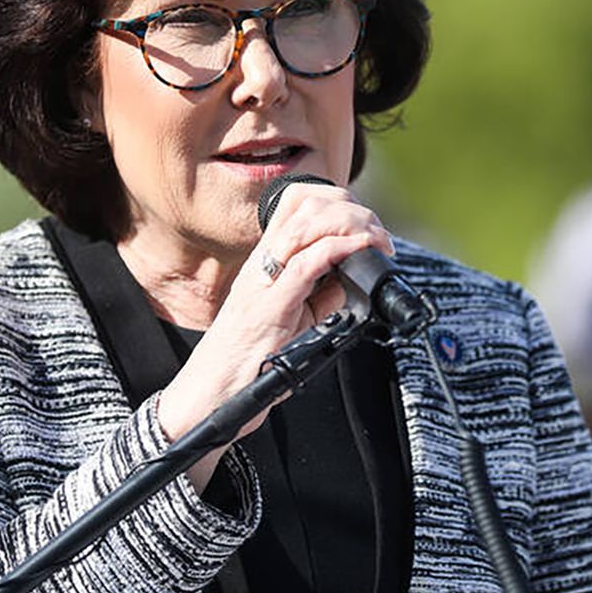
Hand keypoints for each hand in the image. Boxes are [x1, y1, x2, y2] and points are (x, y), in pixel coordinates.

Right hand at [156, 181, 391, 487]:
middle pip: (306, 205)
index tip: (364, 219)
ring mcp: (263, 282)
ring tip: (376, 239)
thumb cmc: (247, 361)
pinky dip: (339, 248)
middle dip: (351, 208)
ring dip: (351, 224)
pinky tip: (361, 248)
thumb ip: (322, 296)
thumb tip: (351, 279)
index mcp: (265, 263)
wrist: (212, 393)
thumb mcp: (294, 319)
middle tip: (378, 232)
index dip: (334, 199)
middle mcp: (262, 265)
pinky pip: (306, 264)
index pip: (296, 204)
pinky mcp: (269, 306)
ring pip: (306, 225)